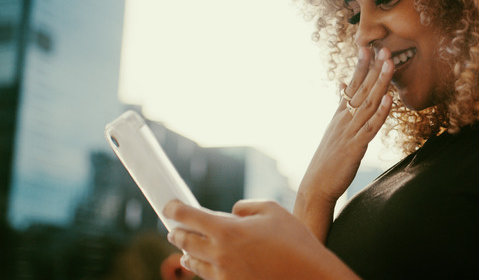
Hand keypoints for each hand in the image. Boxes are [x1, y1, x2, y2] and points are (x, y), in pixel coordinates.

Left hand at [164, 199, 358, 279]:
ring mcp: (224, 275)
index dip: (175, 209)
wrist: (309, 276)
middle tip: (172, 229)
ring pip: (194, 264)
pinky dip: (203, 269)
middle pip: (185, 242)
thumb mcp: (272, 209)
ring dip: (187, 254)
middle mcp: (220, 254)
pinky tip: (202, 266)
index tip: (169, 207)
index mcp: (227, 230)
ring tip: (184, 250)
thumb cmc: (294, 240)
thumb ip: (246, 207)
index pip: (189, 217)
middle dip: (176, 233)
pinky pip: (210, 277)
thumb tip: (232, 212)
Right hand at [294, 46, 393, 239]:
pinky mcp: (356, 146)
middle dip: (374, 68)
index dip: (361, 66)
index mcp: (340, 114)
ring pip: (368, 103)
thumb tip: (344, 85)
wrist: (316, 184)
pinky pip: (371, 126)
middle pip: (361, 89)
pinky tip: (389, 99)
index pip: (352, 84)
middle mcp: (344, 118)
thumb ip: (341, 106)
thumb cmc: (327, 158)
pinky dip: (381, 112)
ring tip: (389, 64)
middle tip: (383, 47)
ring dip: (380, 83)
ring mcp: (350, 131)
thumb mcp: (334, 128)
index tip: (368, 47)